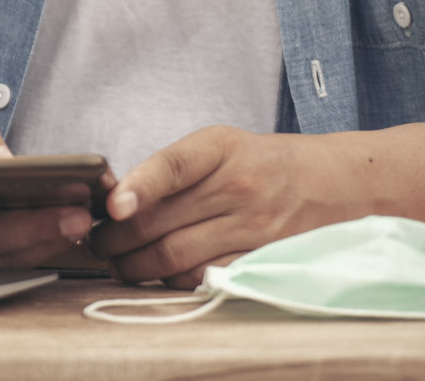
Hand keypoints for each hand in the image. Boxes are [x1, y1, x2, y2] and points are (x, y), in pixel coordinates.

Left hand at [90, 125, 356, 288]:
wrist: (328, 181)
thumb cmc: (258, 162)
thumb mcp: (220, 146)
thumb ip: (173, 169)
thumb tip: (117, 202)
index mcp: (220, 147)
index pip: (174, 164)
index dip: (140, 186)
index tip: (111, 205)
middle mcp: (236, 185)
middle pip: (162, 221)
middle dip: (116, 239)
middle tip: (96, 243)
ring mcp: (249, 225)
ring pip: (175, 255)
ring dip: (135, 265)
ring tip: (118, 263)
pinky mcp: (257, 257)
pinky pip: (200, 276)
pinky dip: (170, 279)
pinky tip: (157, 274)